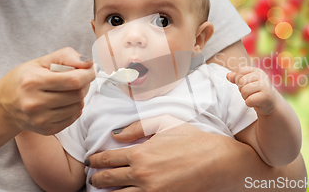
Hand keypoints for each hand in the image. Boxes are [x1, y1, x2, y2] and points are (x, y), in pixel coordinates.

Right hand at [0, 47, 94, 134]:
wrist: (3, 106)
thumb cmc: (24, 79)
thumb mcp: (41, 61)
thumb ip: (66, 56)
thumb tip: (90, 63)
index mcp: (32, 81)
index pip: (73, 80)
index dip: (88, 74)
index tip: (92, 69)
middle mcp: (35, 103)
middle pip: (77, 94)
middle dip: (84, 84)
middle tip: (79, 79)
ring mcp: (40, 119)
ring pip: (78, 107)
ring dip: (79, 97)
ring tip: (68, 90)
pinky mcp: (46, 129)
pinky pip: (73, 118)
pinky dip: (74, 108)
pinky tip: (63, 102)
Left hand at [86, 115, 239, 190]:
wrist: (217, 161)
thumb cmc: (193, 140)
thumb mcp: (166, 124)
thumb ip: (138, 127)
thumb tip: (116, 134)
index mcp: (140, 153)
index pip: (108, 159)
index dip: (96, 160)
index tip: (91, 161)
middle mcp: (141, 175)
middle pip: (108, 180)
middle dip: (97, 179)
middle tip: (93, 179)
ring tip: (106, 191)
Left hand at [226, 66, 277, 114]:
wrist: (270, 103)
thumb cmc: (256, 91)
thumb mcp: (246, 82)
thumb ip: (236, 78)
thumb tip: (227, 75)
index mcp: (257, 71)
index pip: (240, 71)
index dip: (238, 80)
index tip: (246, 85)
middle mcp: (262, 76)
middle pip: (241, 82)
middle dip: (242, 90)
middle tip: (250, 93)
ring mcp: (265, 86)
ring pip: (244, 91)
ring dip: (245, 97)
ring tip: (252, 97)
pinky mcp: (266, 96)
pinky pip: (249, 100)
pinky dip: (249, 103)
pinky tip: (255, 102)